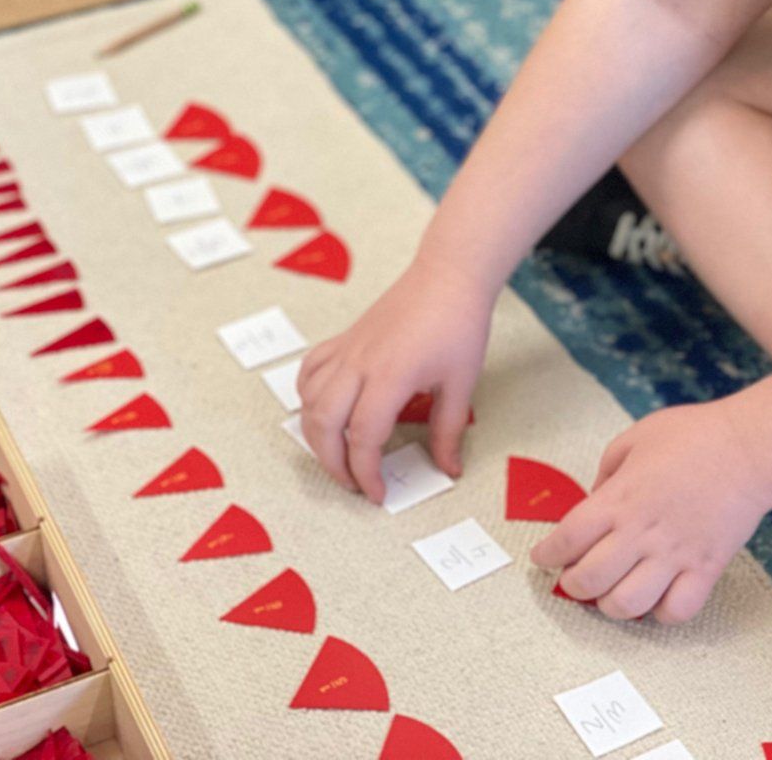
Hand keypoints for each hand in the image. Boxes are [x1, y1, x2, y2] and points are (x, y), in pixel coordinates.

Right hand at [296, 257, 494, 502]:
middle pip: (324, 425)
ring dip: (317, 436)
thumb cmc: (458, 324)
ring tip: (339, 456)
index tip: (378, 493)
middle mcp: (359, 364)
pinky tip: (325, 411)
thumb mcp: (461, 384)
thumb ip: (448, 430)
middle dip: (333, 464)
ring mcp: (347, 350)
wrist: (448, 277)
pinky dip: (309, 397)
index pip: (364, 438)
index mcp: (390, 376)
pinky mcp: (344, 340)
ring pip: (310, 400)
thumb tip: (447, 468)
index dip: (367, 473)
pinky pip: (311, 371)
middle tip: (354, 485)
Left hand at [529, 397, 771, 623]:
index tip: (542, 557)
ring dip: (609, 606)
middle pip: (589, 580)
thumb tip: (594, 502)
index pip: (567, 538)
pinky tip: (655, 598)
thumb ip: (607, 473)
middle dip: (572, 587)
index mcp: (620, 498)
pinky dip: (660, 613)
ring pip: (627, 605)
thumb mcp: (634, 439)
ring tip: (610, 594)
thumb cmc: (692, 435)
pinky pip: (676, 611)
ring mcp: (675, 555)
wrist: (748, 448)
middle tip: (573, 579)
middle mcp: (641, 532)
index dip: (547, 555)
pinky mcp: (706, 570)